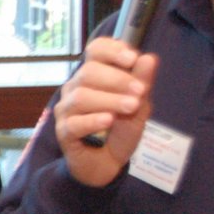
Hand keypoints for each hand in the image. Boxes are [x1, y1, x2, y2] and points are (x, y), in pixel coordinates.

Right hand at [53, 36, 158, 186]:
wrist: (108, 163)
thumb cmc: (120, 130)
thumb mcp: (139, 105)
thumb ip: (142, 83)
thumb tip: (149, 58)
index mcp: (93, 76)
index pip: (95, 51)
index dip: (111, 50)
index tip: (131, 58)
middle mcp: (75, 88)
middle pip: (88, 72)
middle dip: (117, 80)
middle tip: (140, 92)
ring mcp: (66, 110)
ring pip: (81, 97)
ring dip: (109, 100)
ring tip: (131, 107)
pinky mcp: (64, 132)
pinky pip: (75, 123)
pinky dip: (93, 120)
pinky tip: (109, 120)